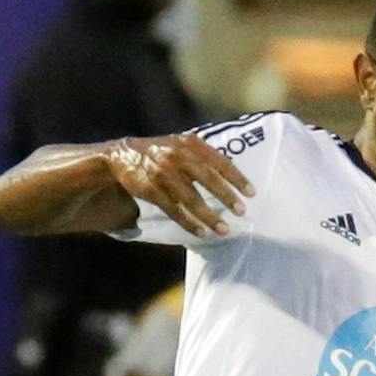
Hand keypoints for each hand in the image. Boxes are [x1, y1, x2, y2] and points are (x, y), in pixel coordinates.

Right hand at [104, 134, 253, 238]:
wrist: (122, 154)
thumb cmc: (161, 152)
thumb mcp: (182, 146)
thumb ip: (204, 156)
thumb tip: (235, 169)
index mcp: (190, 143)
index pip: (219, 160)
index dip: (237, 178)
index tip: (252, 193)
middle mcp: (177, 155)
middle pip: (207, 178)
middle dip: (226, 197)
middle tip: (242, 212)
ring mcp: (163, 173)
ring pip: (191, 198)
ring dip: (209, 216)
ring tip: (224, 230)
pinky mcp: (150, 189)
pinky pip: (173, 209)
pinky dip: (188, 223)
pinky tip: (200, 232)